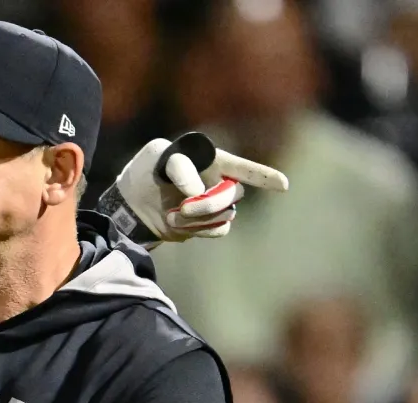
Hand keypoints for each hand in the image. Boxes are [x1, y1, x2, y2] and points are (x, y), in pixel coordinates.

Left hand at [100, 135, 288, 245]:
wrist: (134, 204)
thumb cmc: (147, 172)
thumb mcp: (157, 158)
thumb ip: (179, 168)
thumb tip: (198, 192)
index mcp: (211, 160)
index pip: (242, 167)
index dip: (263, 176)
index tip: (283, 185)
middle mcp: (220, 181)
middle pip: (234, 194)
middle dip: (209, 204)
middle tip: (183, 208)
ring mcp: (217, 204)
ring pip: (226, 214)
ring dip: (198, 218)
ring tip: (173, 214)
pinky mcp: (210, 224)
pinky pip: (219, 229)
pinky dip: (199, 230)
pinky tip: (177, 223)